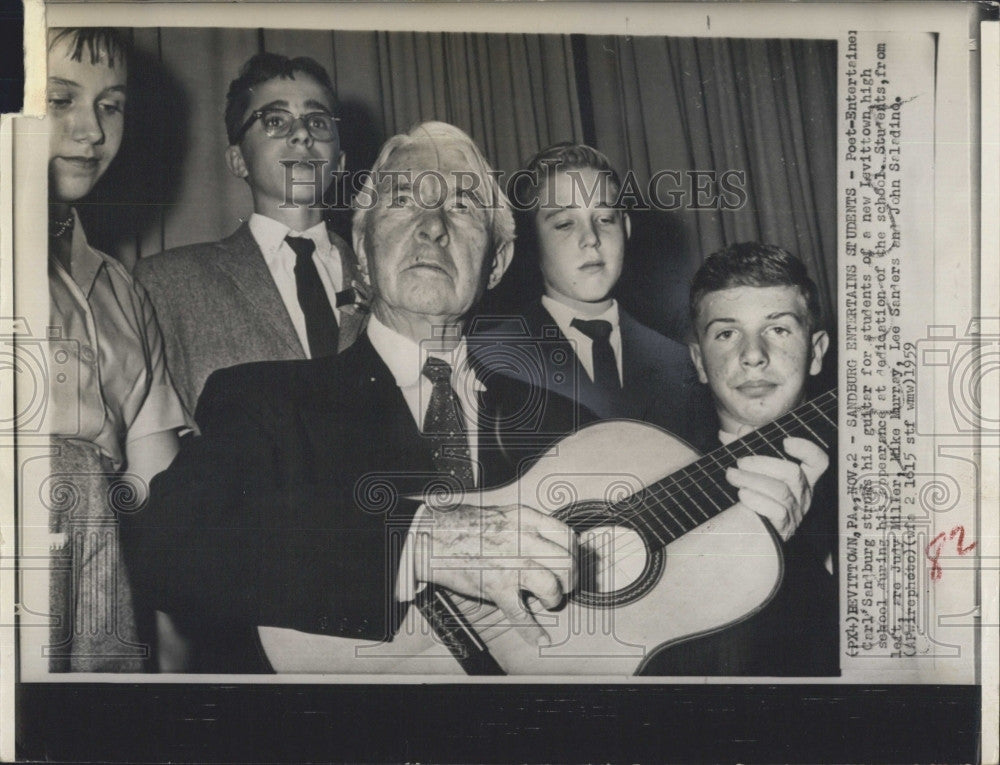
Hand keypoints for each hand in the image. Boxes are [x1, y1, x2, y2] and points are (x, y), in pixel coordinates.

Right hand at [415, 502, 576, 645]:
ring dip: (554, 598)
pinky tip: (539, 637)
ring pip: (553, 586)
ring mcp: (511, 564)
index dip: (573, 553)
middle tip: (563, 585)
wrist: (431, 536)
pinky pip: (522, 615)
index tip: (570, 561)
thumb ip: (527, 528)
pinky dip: (532, 631)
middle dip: (570, 579)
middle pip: (567, 563)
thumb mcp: (503, 516)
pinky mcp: (497, 587)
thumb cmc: (463, 526)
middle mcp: (524, 540)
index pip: (567, 536)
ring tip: (547, 601)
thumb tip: (546, 544)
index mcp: (526, 519)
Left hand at [725, 436, 829, 540]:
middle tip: (740, 462)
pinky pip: (776, 511)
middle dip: (763, 463)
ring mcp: (796, 512)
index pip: (818, 463)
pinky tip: (742, 494)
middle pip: (793, 473)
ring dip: (752, 480)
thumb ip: (747, 447)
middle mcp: (804, 495)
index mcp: (802, 478)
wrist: (748, 531)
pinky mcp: (784, 528)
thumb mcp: (753, 469)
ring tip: (732, 475)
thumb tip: (738, 431)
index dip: (807, 450)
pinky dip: (757, 500)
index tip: (785, 441)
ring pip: (781, 491)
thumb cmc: (755, 494)